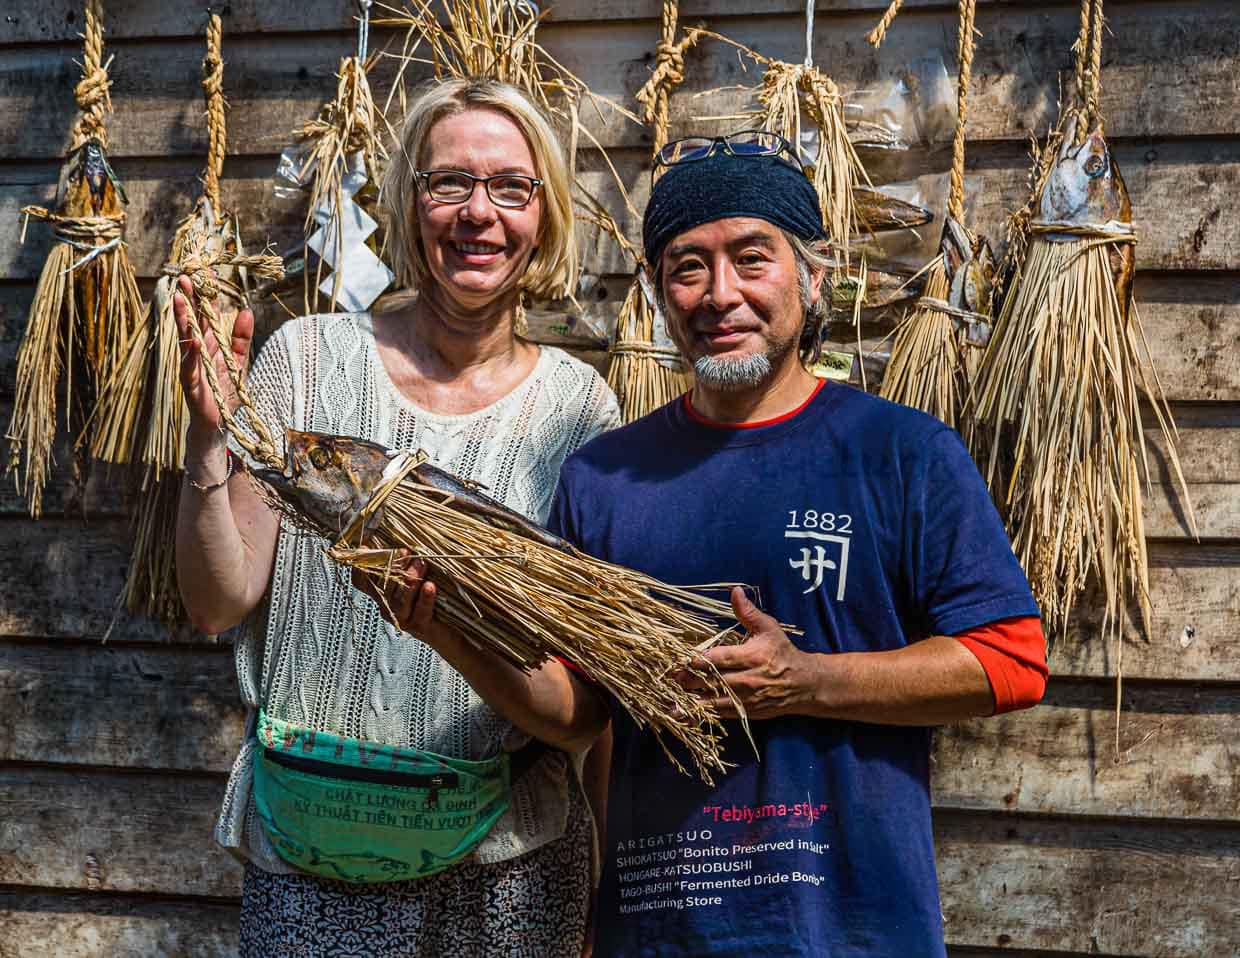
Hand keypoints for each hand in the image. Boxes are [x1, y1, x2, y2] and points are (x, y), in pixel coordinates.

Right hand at [173, 273, 253, 436]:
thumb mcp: (238, 360)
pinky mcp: (190, 383)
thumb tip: (247, 311)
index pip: (204, 314)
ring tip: (181, 297)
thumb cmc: (226, 389)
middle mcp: (196, 350)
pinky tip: (194, 339)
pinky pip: (190, 365)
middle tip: (186, 276)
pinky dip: (192, 352)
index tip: (205, 272)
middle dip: (188, 298)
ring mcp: (190, 365)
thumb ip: (241, 337)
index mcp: (208, 343)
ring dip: (183, 318)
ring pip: (185, 337)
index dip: (205, 295)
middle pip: (191, 320)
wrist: (219, 421)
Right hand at [351, 552, 453, 645]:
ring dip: (409, 579)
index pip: (362, 582)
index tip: (364, 548)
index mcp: (383, 594)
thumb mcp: (416, 580)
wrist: (452, 633)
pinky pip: (420, 612)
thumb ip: (406, 564)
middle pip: (382, 588)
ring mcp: (403, 619)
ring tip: (421, 563)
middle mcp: (389, 607)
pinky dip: (424, 598)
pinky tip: (429, 586)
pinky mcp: (421, 627)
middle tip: (404, 551)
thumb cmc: (434, 600)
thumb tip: (404, 540)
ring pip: (399, 600)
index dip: (360, 566)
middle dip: (392, 568)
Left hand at [678, 587, 824, 719]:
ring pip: (715, 702)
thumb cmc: (782, 652)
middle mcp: (748, 680)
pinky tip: (686, 716)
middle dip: (690, 681)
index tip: (682, 659)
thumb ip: (748, 612)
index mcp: (752, 657)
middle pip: (713, 681)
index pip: (720, 659)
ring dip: (692, 703)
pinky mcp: (745, 713)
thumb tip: (735, 591)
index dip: (700, 660)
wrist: (803, 684)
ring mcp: (746, 699)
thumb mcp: (768, 628)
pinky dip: (703, 716)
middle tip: (671, 678)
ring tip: (670, 705)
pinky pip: (721, 715)